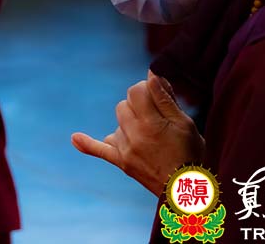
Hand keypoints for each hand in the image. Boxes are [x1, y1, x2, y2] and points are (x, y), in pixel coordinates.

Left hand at [71, 70, 204, 195]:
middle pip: (124, 104)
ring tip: (150, 135)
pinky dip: (87, 144)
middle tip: (157, 117)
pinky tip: (75, 138)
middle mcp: (134, 135)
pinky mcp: (121, 161)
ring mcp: (125, 149)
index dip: (147, 89)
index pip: (136, 90)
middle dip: (139, 105)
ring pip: (118, 121)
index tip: (158, 95)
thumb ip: (165, 98)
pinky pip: (99, 150)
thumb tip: (151, 73)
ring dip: (130, 121)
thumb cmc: (190, 153)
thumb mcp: (185, 123)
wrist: (186, 190)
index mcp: (151, 123)